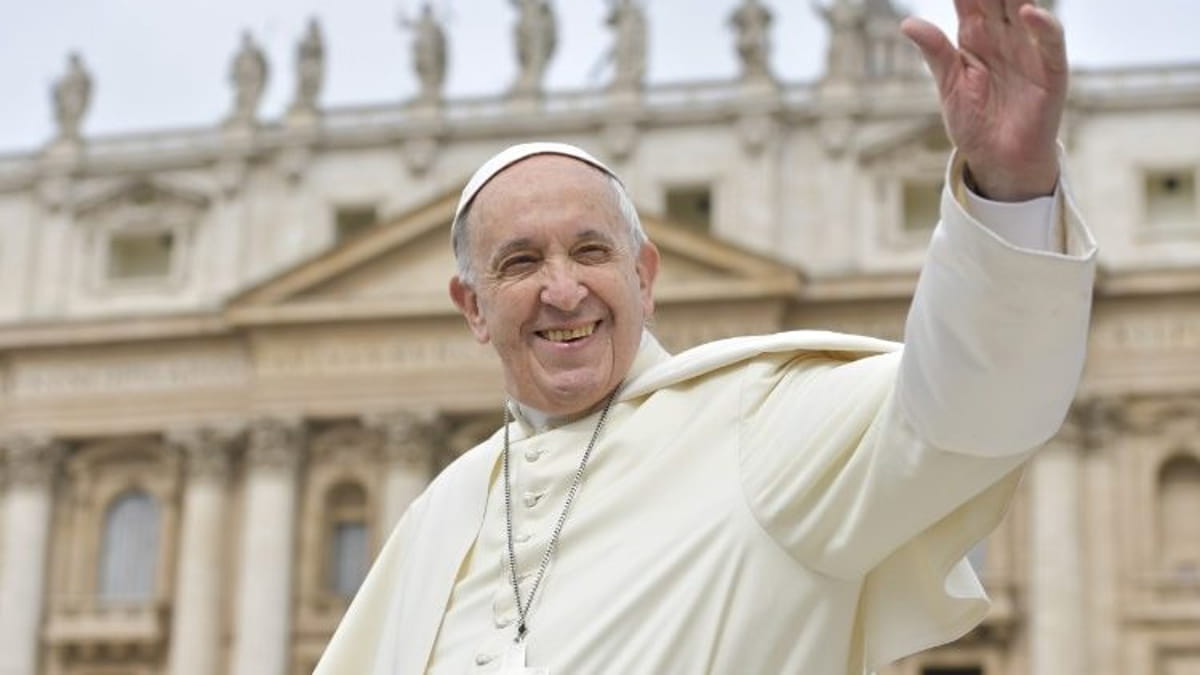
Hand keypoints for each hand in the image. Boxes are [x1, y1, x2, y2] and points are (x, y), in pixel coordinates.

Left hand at [901, 1, 1066, 200]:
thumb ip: (935, 52)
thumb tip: (907, 22)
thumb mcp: (949, 86)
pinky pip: (1049, 43)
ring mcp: (1029, 50)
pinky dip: (1042, 26)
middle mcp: (1004, 36)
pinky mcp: (1050, 72)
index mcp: (975, 36)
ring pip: (1026, 7)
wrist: (999, 161)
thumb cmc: (974, 123)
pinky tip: (1029, 11)